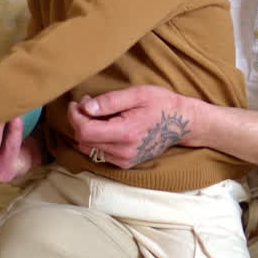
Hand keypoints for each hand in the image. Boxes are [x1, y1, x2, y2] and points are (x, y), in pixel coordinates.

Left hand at [66, 85, 193, 168]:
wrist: (182, 123)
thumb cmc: (161, 104)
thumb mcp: (137, 94)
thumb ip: (110, 101)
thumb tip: (86, 107)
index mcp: (126, 133)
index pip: (85, 131)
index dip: (75, 116)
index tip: (78, 103)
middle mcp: (123, 151)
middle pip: (84, 140)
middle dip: (79, 121)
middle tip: (89, 105)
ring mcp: (124, 160)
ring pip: (88, 149)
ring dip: (86, 131)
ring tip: (98, 115)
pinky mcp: (125, 163)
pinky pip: (99, 153)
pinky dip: (96, 140)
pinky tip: (106, 126)